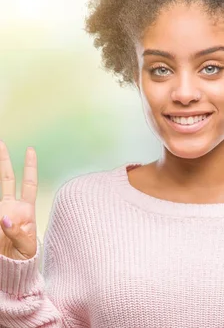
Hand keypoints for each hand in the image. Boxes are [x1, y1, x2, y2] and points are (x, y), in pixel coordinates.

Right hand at [0, 141, 37, 259]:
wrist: (11, 271)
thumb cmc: (24, 259)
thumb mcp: (26, 248)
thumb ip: (17, 233)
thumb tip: (4, 218)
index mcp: (26, 210)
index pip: (28, 183)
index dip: (30, 167)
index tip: (30, 150)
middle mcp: (10, 207)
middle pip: (7, 179)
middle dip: (4, 161)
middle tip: (2, 143)